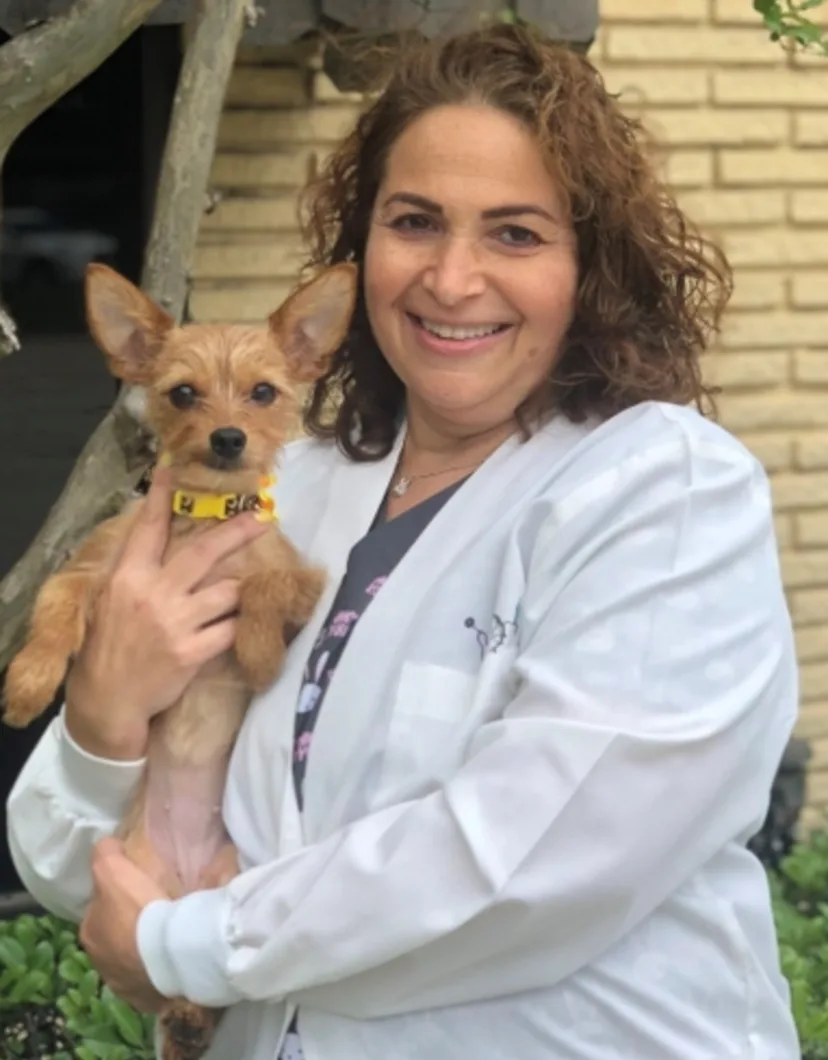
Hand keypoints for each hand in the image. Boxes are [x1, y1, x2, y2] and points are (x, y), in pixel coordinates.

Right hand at [65, 466, 268, 758]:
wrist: (108, 699)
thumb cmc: (108, 646)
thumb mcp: (109, 600)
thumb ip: (134, 570)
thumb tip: (156, 536)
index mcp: (128, 578)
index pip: (149, 530)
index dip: (161, 498)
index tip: (172, 472)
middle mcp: (154, 595)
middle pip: (202, 553)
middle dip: (235, 531)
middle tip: (262, 516)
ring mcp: (176, 624)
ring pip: (226, 592)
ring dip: (245, 585)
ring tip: (260, 579)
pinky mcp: (193, 652)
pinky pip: (231, 629)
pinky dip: (244, 623)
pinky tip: (255, 617)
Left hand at [80, 838, 168, 1013]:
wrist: (170, 955)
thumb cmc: (138, 909)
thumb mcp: (113, 868)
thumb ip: (105, 853)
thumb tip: (108, 846)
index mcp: (89, 932)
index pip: (99, 908)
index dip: (117, 895)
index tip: (137, 888)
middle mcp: (99, 961)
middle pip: (114, 934)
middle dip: (128, 924)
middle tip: (154, 908)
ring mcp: (123, 983)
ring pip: (133, 957)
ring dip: (144, 947)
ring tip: (168, 933)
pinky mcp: (148, 998)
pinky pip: (154, 976)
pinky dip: (160, 966)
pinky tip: (174, 954)